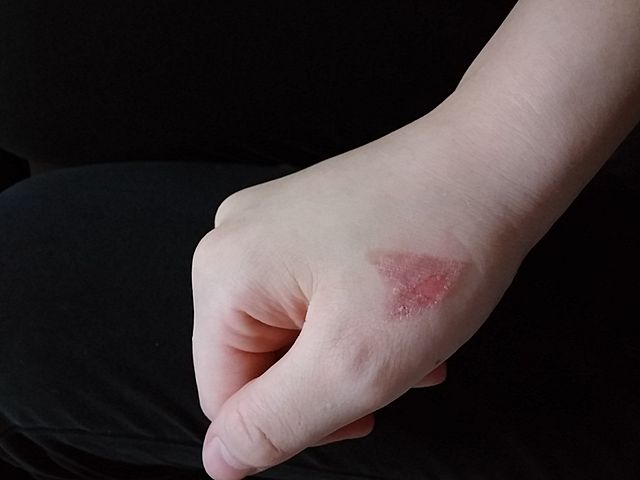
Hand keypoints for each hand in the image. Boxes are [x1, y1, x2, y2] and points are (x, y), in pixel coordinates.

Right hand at [192, 118, 529, 478]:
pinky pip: (312, 298)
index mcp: (226, 274)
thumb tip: (218, 458)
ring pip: (293, 335)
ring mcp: (274, 225)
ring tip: (412, 347)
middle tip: (392, 371)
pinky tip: (405, 321)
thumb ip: (274, 422)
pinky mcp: (309, 220)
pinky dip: (356, 323)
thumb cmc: (434, 251)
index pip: (224, 396)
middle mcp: (237, 241)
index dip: (293, 423)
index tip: (361, 412)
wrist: (491, 163)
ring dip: (351, 356)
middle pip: (259, 363)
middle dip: (328, 384)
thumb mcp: (350, 365)